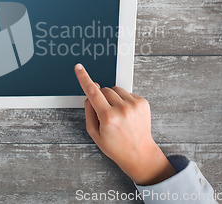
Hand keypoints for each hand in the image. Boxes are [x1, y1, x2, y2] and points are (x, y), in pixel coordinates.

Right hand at [74, 63, 175, 185]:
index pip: (92, 92)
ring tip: (117, 114)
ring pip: (115, 89)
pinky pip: (127, 93)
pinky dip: (124, 100)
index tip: (79, 68)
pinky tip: (126, 114)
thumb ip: (89, 111)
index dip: (84, 78)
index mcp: (108, 117)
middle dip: (101, 97)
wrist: (139, 153)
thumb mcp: (94, 133)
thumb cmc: (115, 146)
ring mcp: (134, 105)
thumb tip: (90, 94)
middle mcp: (122, 109)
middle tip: (105, 113)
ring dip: (113, 98)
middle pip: (104, 90)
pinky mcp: (143, 102)